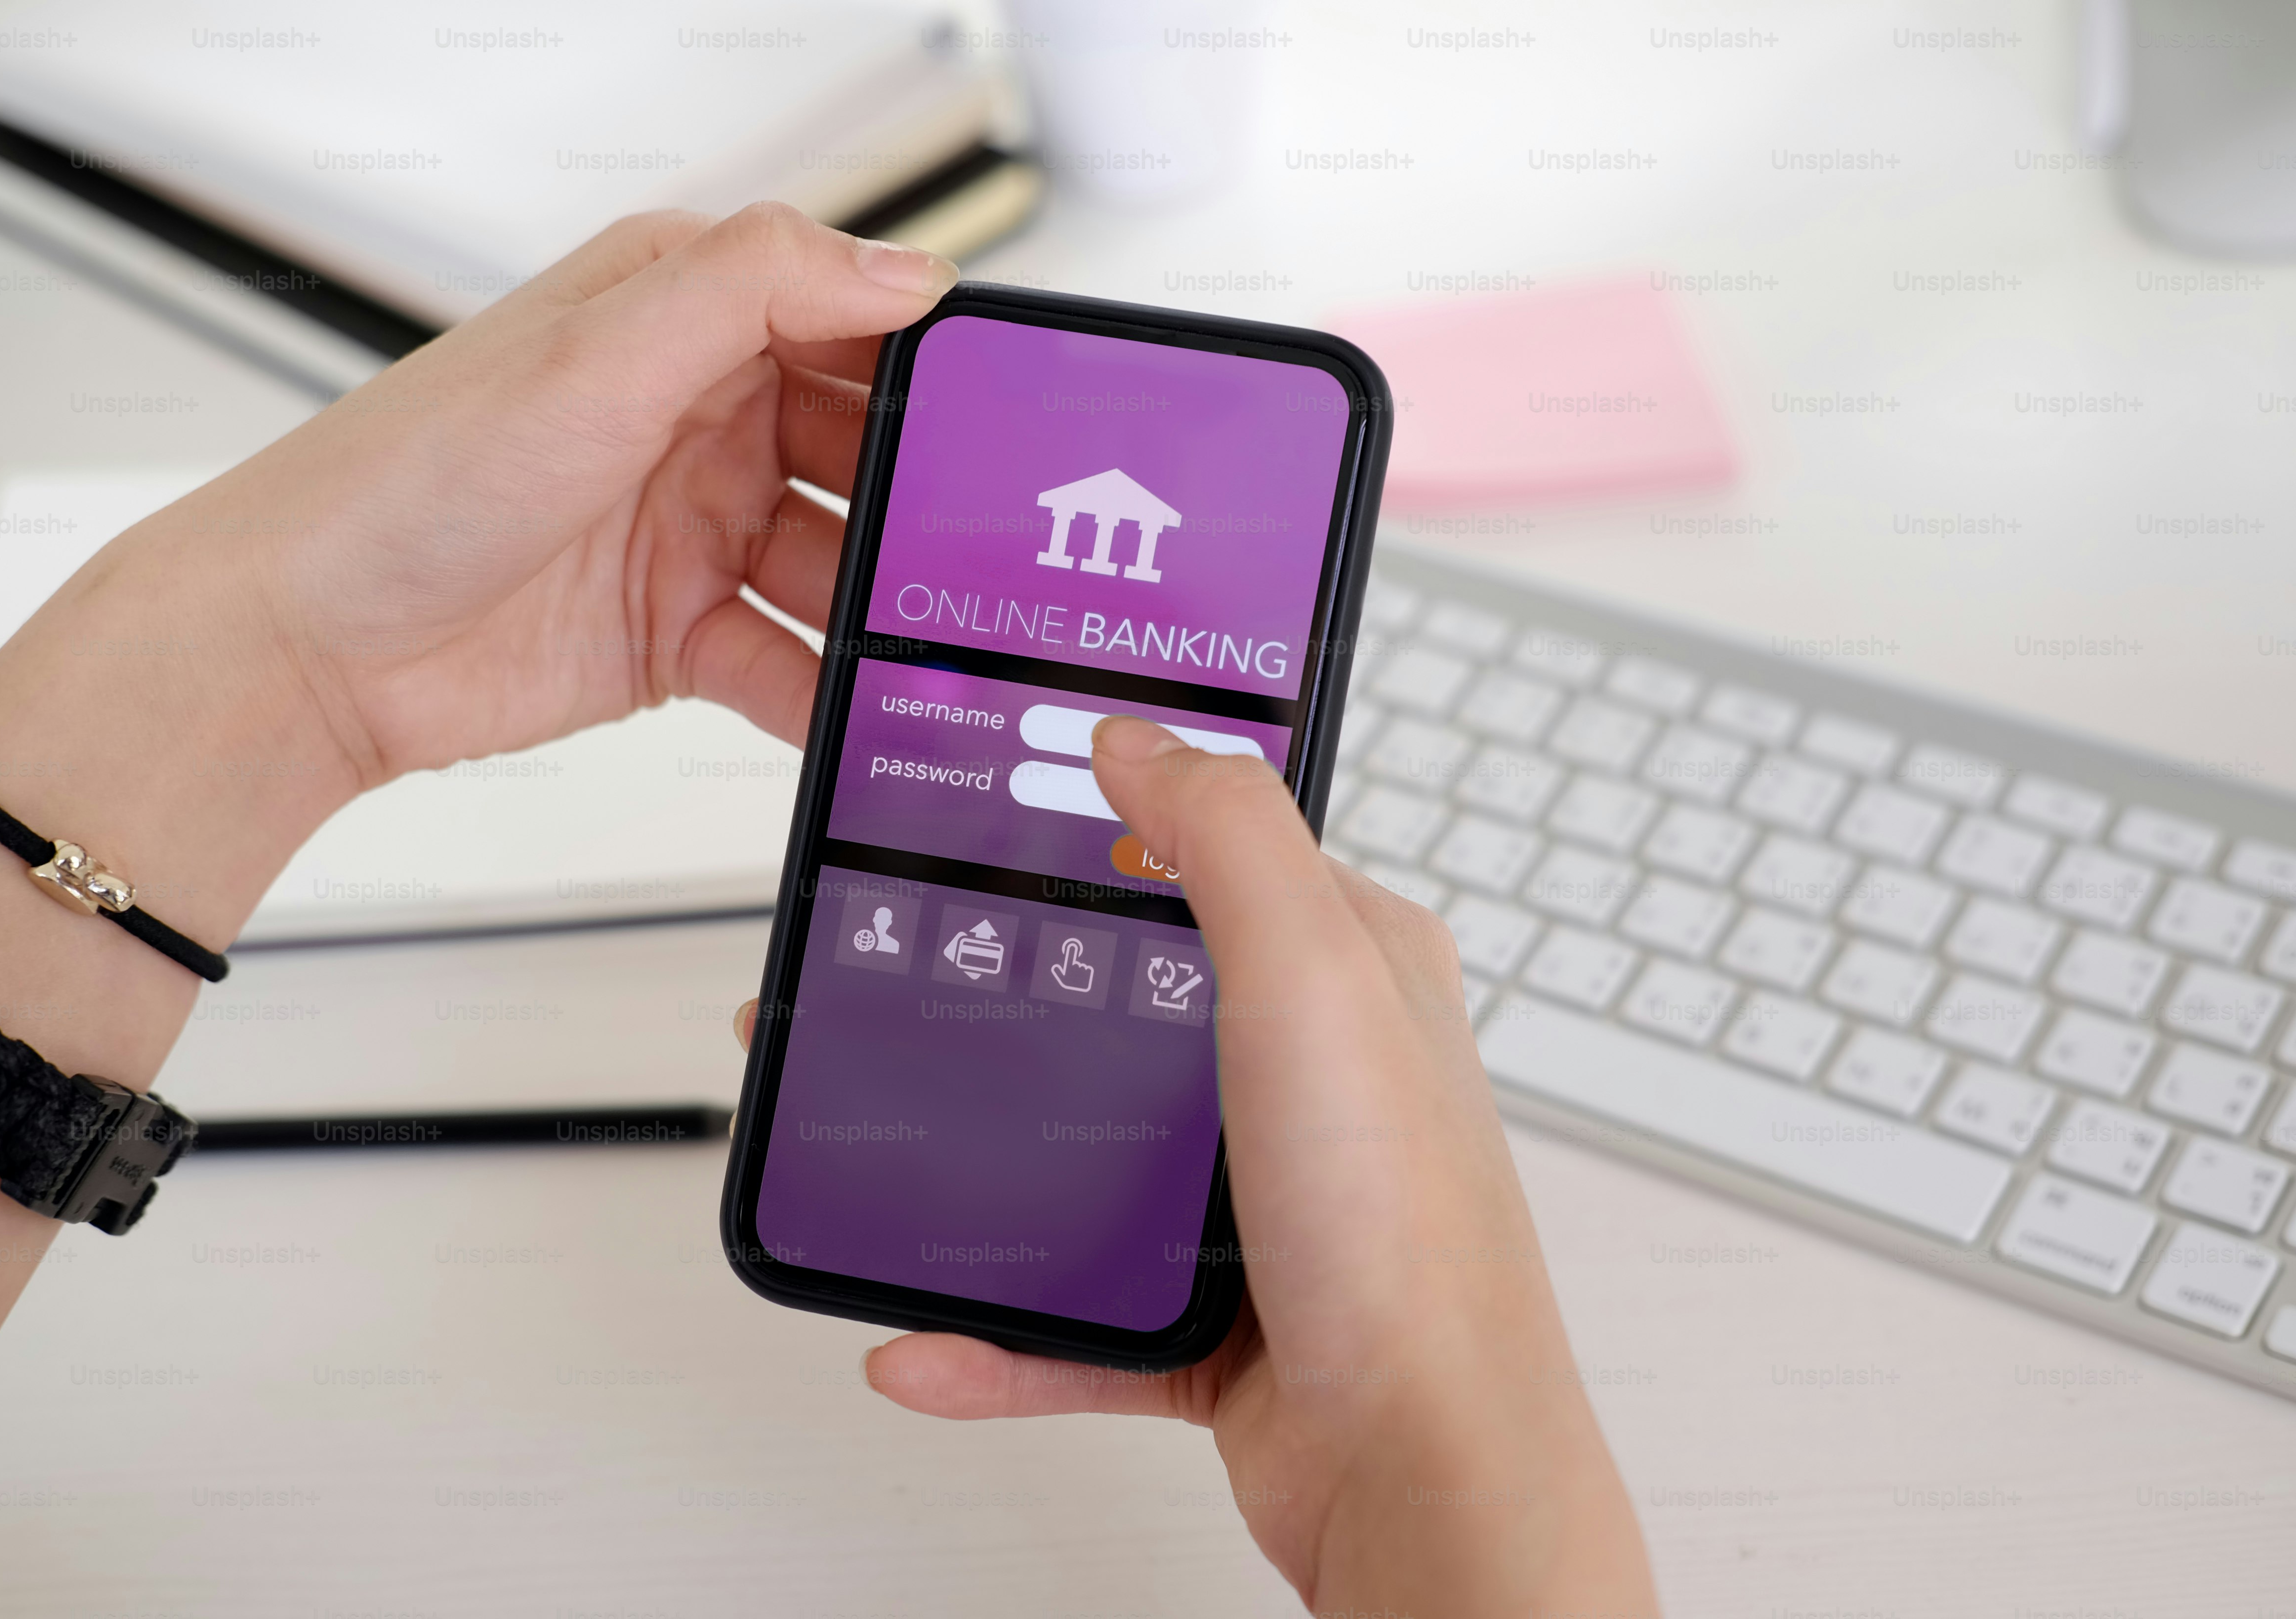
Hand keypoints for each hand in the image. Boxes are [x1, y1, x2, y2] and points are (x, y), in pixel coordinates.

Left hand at [0, 207, 954, 1491]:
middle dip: (931, 500)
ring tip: (950, 645)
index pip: (848, 319)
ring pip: (839, 564)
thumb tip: (906, 271)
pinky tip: (869, 716)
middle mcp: (698, 418)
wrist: (304, 646)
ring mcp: (692, 529)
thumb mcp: (597, 356)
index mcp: (682, 321)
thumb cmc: (410, 482)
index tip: (1013, 416)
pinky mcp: (676, 631)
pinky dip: (828, 687)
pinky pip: (787, 657)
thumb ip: (756, 290)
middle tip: (998, 552)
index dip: (935, 363)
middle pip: (864, 451)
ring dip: (889, 605)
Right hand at [738, 719, 1657, 1616]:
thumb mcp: (1315, 974)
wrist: (1424, 1467)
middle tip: (890, 968)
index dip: (1108, 817)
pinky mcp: (1214, 1314)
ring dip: (976, 1160)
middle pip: (1121, 1001)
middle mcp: (1307, 1075)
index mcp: (1348, 970)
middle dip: (1002, 988)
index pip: (1216, 851)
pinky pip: (1073, 1312)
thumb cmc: (1401, 1231)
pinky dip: (993, 1331)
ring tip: (870, 1141)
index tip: (993, 801)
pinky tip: (922, 1337)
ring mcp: (1258, 1196)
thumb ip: (1227, 835)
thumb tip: (1138, 737)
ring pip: (1083, 1156)